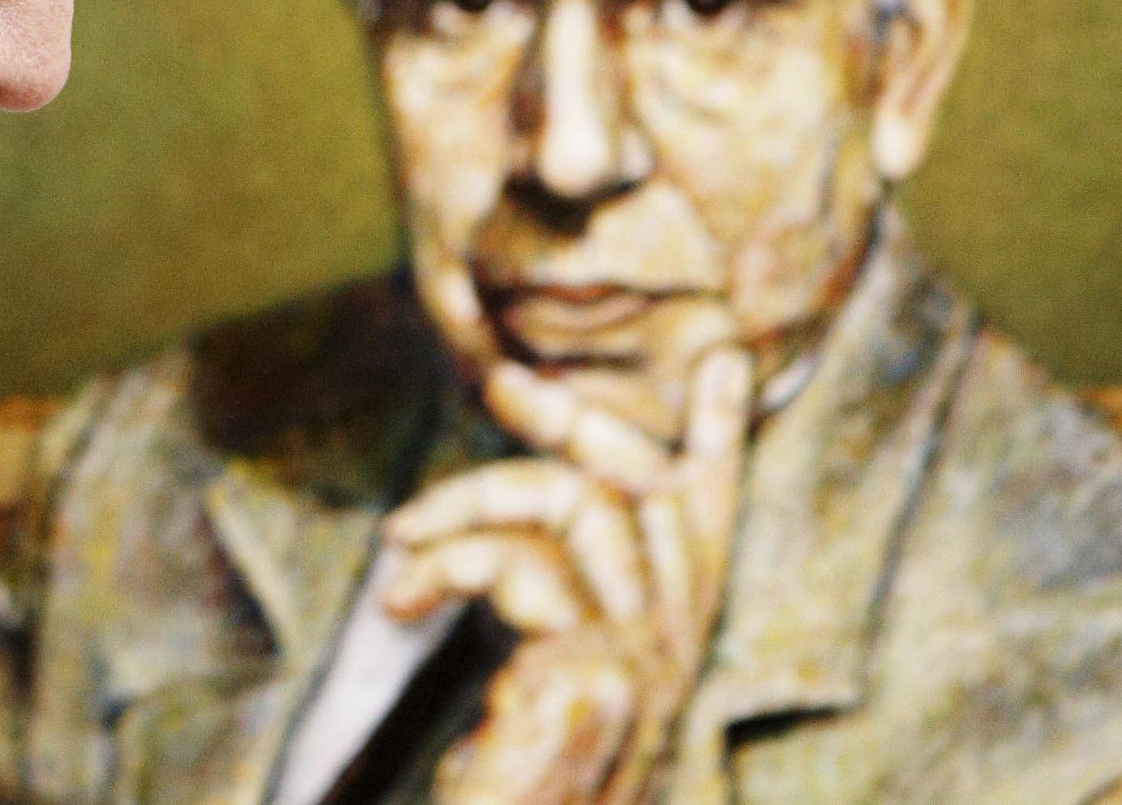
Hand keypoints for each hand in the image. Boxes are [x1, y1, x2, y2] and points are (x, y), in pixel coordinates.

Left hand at [376, 348, 752, 804]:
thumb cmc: (509, 781)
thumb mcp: (542, 676)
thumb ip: (554, 594)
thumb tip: (543, 510)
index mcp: (668, 640)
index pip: (710, 519)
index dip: (717, 435)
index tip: (721, 358)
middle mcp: (674, 647)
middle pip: (645, 486)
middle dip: (572, 418)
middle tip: (502, 382)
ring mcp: (641, 662)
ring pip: (577, 504)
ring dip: (470, 500)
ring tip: (400, 540)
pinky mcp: (593, 676)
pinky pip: (520, 564)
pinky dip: (448, 561)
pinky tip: (404, 597)